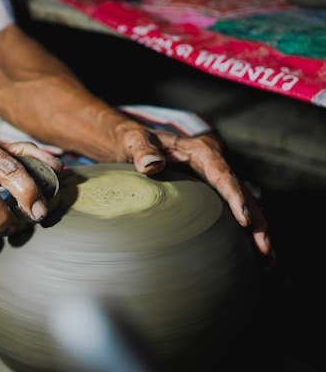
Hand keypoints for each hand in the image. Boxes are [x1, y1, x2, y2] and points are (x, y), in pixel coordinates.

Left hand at [114, 122, 271, 258]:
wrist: (134, 143)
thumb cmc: (136, 141)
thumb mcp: (134, 140)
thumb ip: (142, 150)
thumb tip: (150, 164)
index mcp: (200, 152)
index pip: (222, 174)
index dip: (234, 196)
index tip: (243, 218)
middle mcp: (214, 166)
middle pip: (242, 193)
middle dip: (256, 222)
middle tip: (264, 250)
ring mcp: (214, 180)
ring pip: (243, 206)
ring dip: (255, 232)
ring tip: (267, 260)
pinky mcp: (210, 193)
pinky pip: (230, 212)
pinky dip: (243, 232)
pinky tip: (252, 255)